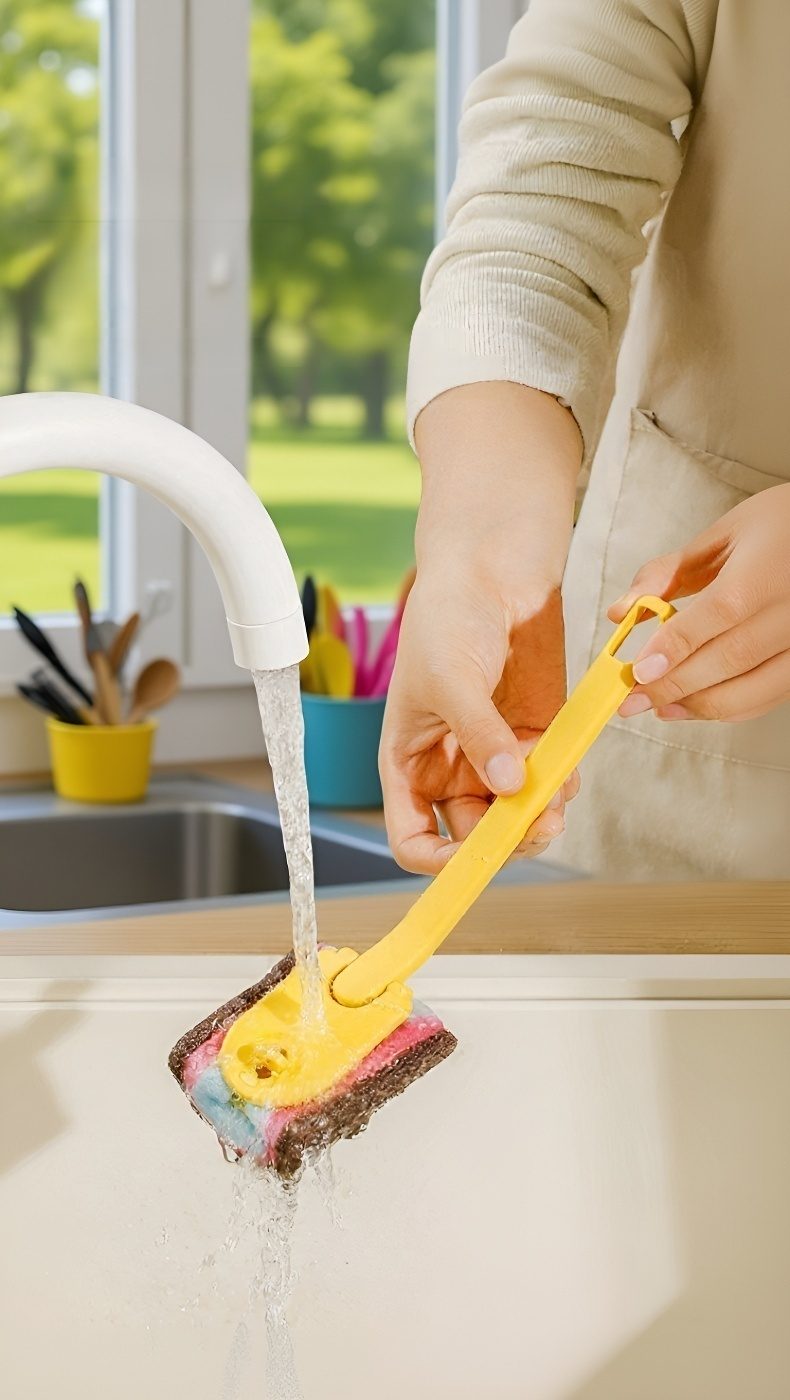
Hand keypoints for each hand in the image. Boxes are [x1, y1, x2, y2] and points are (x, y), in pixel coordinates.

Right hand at [381, 577, 579, 873]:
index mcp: (409, 763)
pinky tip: (567, 772)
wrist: (493, 571)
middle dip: (502, 839)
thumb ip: (477, 735)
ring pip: (516, 817)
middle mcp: (450, 768)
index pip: (413, 838)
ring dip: (537, 820)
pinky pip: (550, 783)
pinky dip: (561, 787)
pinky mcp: (536, 737)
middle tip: (532, 825)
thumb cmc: (447, 617)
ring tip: (554, 800)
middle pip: (473, 836)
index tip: (472, 858)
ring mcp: (495, 756)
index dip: (437, 861)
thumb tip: (508, 785)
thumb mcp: (449, 678)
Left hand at [610, 484, 789, 722]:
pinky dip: (731, 708)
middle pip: (731, 659)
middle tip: (632, 699)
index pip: (718, 614)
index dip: (675, 648)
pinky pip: (770, 696)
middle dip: (674, 686)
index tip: (638, 672)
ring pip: (753, 690)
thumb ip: (670, 572)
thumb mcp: (725, 533)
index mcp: (767, 571)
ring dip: (700, 706)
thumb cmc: (782, 526)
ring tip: (659, 707)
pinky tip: (696, 705)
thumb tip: (622, 611)